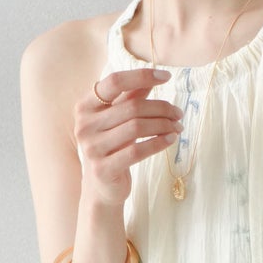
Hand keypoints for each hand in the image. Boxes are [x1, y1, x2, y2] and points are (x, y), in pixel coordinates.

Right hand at [74, 67, 183, 206]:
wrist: (101, 187)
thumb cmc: (113, 146)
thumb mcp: (119, 119)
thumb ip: (132, 97)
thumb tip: (154, 76)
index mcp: (85, 106)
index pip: (114, 82)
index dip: (141, 76)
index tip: (166, 77)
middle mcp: (84, 125)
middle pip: (132, 107)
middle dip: (161, 108)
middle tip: (178, 113)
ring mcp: (91, 148)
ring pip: (136, 127)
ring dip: (163, 125)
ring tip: (177, 127)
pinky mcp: (103, 169)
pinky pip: (137, 151)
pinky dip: (158, 143)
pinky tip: (171, 139)